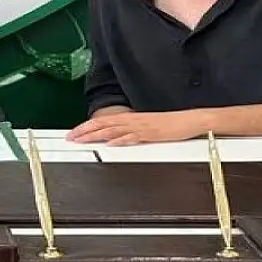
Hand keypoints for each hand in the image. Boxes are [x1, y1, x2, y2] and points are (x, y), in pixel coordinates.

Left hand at [66, 110, 206, 145]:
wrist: (190, 119)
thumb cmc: (171, 124)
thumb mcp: (147, 127)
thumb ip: (131, 131)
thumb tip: (116, 138)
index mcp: (131, 118)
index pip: (104, 121)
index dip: (87, 126)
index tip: (74, 133)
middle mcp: (133, 120)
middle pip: (104, 124)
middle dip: (85, 131)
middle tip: (70, 137)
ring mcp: (141, 126)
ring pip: (114, 129)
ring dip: (97, 135)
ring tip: (83, 140)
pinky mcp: (151, 134)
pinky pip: (133, 137)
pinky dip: (121, 140)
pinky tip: (111, 143)